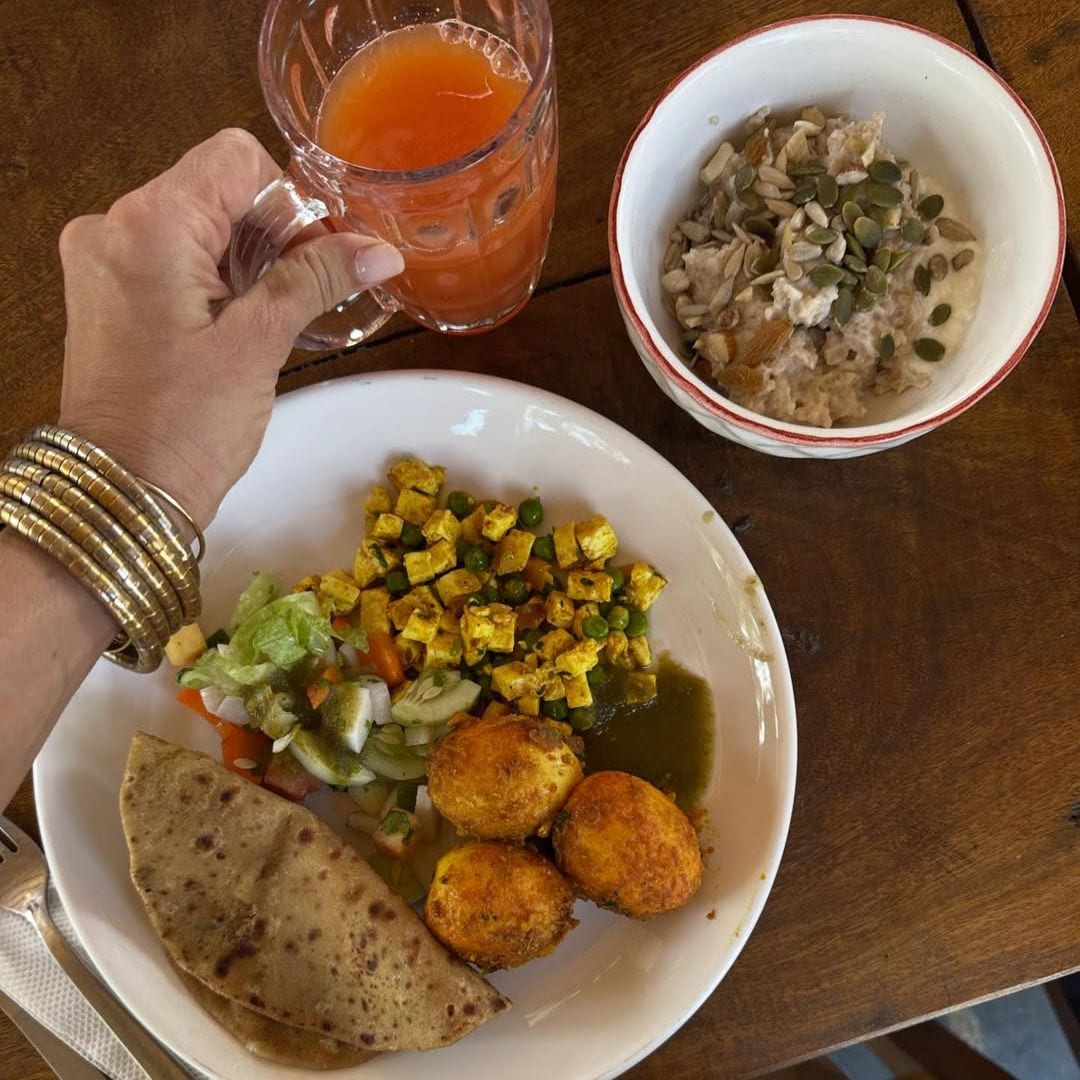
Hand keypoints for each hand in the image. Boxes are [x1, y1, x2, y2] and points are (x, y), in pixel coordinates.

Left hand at [56, 128, 403, 529]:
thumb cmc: (185, 426)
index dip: (290, 201)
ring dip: (246, 257)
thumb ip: (316, 279)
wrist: (122, 493)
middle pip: (215, 188)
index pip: (236, 159)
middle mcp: (112, 225)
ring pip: (197, 223)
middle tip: (305, 295)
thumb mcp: (259, 344)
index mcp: (148, 224)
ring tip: (269, 319)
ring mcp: (103, 258)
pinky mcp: (105, 290)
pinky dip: (214, 276)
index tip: (318, 259)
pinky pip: (172, 256)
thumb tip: (381, 248)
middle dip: (272, 232)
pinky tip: (237, 323)